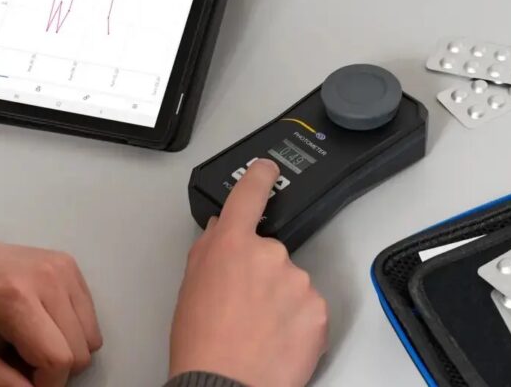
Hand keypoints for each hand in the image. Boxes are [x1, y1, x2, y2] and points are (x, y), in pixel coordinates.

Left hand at [0, 228, 101, 386]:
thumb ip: (4, 385)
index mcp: (19, 300)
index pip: (60, 360)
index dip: (47, 385)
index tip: (25, 384)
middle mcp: (51, 278)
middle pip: (82, 349)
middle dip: (56, 369)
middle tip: (24, 362)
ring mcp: (64, 268)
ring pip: (91, 334)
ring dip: (68, 349)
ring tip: (35, 340)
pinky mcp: (70, 264)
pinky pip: (89, 313)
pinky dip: (73, 328)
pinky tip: (45, 321)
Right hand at [169, 159, 327, 386]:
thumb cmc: (201, 342)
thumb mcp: (191, 285)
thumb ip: (209, 248)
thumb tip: (221, 230)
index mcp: (233, 244)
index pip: (249, 194)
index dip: (259, 176)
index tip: (268, 168)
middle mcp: (270, 254)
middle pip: (272, 250)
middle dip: (262, 271)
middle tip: (246, 304)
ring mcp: (297, 280)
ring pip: (292, 279)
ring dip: (281, 296)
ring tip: (260, 327)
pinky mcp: (318, 308)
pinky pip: (309, 304)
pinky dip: (298, 318)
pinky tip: (278, 337)